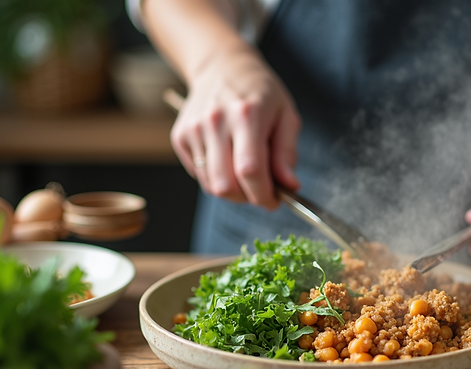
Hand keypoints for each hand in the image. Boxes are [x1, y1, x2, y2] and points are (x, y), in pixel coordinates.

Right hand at [171, 48, 300, 208]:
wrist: (222, 66)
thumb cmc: (260, 92)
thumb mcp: (286, 115)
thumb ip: (286, 153)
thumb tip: (290, 186)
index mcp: (246, 115)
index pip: (250, 170)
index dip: (264, 195)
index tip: (274, 200)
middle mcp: (215, 122)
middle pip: (225, 185)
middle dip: (247, 198)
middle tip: (261, 190)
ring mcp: (194, 129)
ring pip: (211, 185)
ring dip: (232, 191)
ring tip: (246, 173)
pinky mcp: (180, 136)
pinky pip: (200, 175)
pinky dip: (217, 178)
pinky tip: (228, 160)